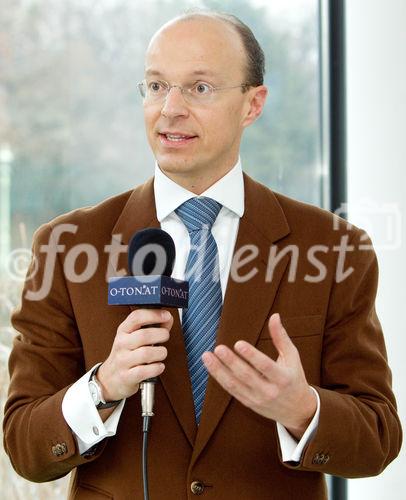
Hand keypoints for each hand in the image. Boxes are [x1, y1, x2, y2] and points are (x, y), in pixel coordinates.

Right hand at [97, 309, 172, 401]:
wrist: (110, 379)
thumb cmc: (127, 355)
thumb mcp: (135, 337)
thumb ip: (153, 327)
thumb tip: (168, 317)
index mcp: (123, 331)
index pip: (136, 317)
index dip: (153, 314)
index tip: (166, 315)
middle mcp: (121, 344)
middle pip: (144, 335)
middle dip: (161, 335)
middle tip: (165, 337)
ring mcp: (122, 361)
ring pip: (146, 353)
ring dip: (160, 353)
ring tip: (161, 353)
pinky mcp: (126, 377)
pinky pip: (145, 371)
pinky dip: (157, 368)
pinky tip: (158, 366)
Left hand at [202, 313, 316, 439]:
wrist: (297, 410)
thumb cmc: (294, 378)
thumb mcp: (292, 357)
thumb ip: (281, 337)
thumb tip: (274, 316)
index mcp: (283, 378)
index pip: (265, 366)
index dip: (251, 355)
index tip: (238, 343)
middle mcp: (270, 391)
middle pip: (247, 376)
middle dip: (231, 362)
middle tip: (218, 348)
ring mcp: (257, 399)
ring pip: (235, 385)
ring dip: (219, 371)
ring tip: (207, 356)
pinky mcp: (248, 403)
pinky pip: (232, 390)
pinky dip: (220, 378)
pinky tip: (211, 366)